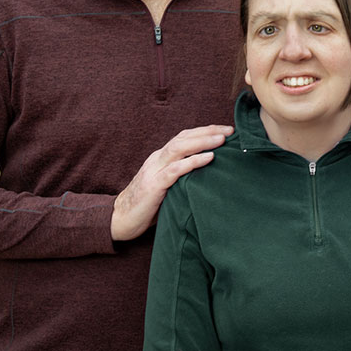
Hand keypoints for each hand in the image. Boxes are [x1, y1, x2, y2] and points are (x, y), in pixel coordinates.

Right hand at [110, 125, 232, 241]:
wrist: (120, 220)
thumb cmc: (147, 206)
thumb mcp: (167, 187)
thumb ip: (183, 177)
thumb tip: (210, 176)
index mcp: (161, 158)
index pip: (184, 137)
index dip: (205, 131)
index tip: (226, 130)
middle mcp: (158, 159)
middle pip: (184, 138)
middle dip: (208, 131)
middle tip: (230, 130)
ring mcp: (154, 171)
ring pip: (179, 148)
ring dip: (202, 142)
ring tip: (221, 140)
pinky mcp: (153, 186)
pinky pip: (175, 170)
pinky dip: (193, 162)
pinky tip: (208, 158)